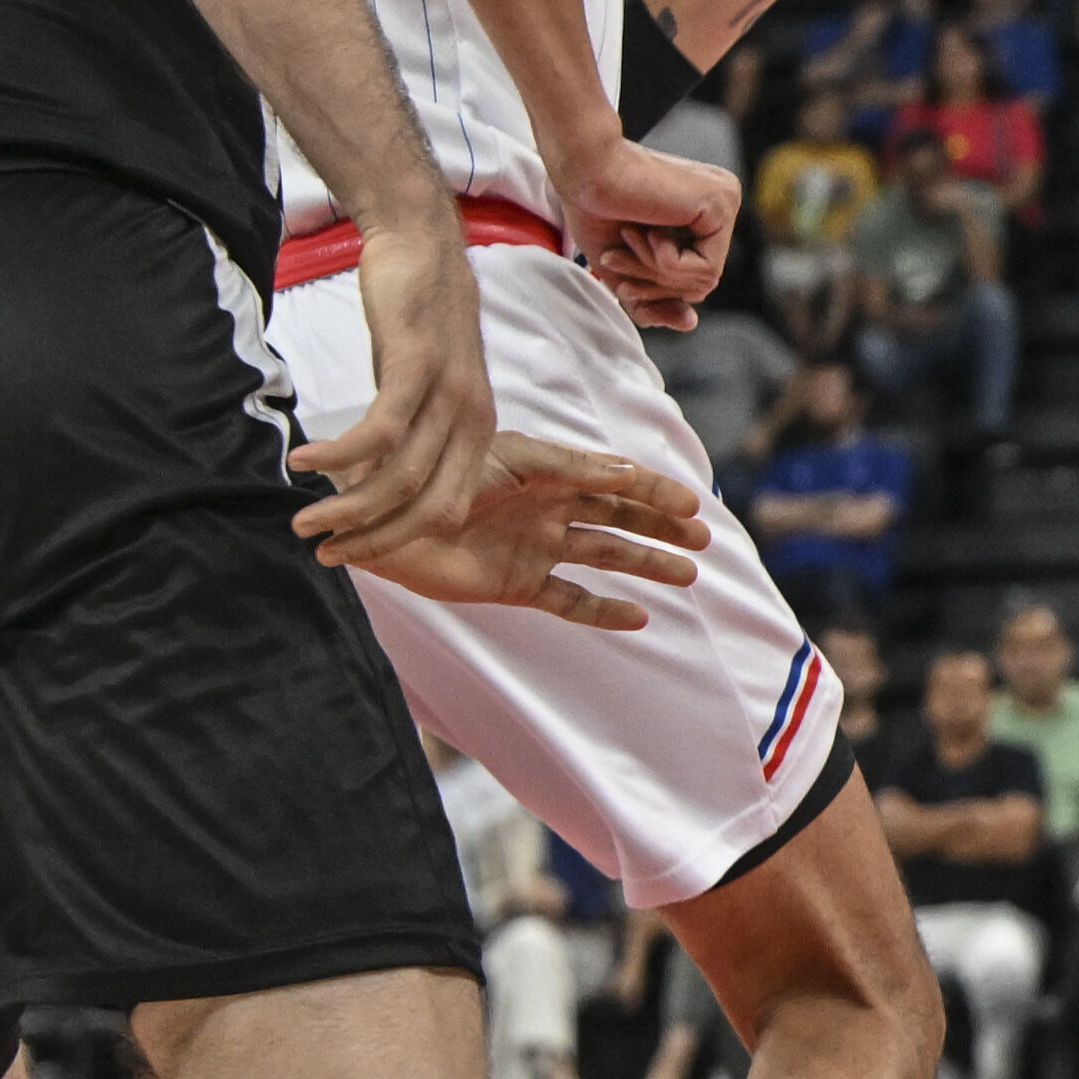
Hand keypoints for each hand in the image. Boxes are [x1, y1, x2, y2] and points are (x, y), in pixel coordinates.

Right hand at [289, 219, 497, 566]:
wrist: (423, 245)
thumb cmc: (417, 324)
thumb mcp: (418, 391)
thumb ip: (405, 438)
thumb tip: (369, 484)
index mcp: (479, 433)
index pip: (445, 511)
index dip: (398, 542)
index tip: (350, 553)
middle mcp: (473, 420)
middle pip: (428, 508)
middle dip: (373, 539)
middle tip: (321, 550)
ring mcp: (448, 392)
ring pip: (401, 477)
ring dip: (349, 506)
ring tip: (304, 519)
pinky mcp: (416, 363)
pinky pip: (381, 429)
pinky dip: (340, 455)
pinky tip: (304, 461)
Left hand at [332, 434, 707, 631]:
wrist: (375, 521)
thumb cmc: (433, 477)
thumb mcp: (504, 460)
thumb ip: (565, 467)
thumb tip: (627, 472)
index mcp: (546, 471)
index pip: (613, 478)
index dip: (654, 491)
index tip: (691, 504)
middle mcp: (547, 508)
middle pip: (618, 518)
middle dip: (661, 528)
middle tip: (703, 541)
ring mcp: (535, 548)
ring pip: (604, 556)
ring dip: (646, 565)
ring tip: (688, 576)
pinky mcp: (516, 585)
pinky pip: (569, 600)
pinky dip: (602, 611)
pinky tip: (638, 618)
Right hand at [555, 132, 743, 331]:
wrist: (582, 170)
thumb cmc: (596, 209)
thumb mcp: (626, 268)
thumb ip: (653, 298)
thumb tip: (690, 323)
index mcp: (703, 216)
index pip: (695, 279)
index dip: (654, 290)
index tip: (618, 278)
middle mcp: (722, 206)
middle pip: (702, 284)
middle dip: (653, 284)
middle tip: (615, 258)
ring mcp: (726, 202)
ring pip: (705, 281)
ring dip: (654, 271)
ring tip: (629, 237)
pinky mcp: (722, 204)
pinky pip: (705, 269)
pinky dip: (666, 262)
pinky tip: (647, 230)